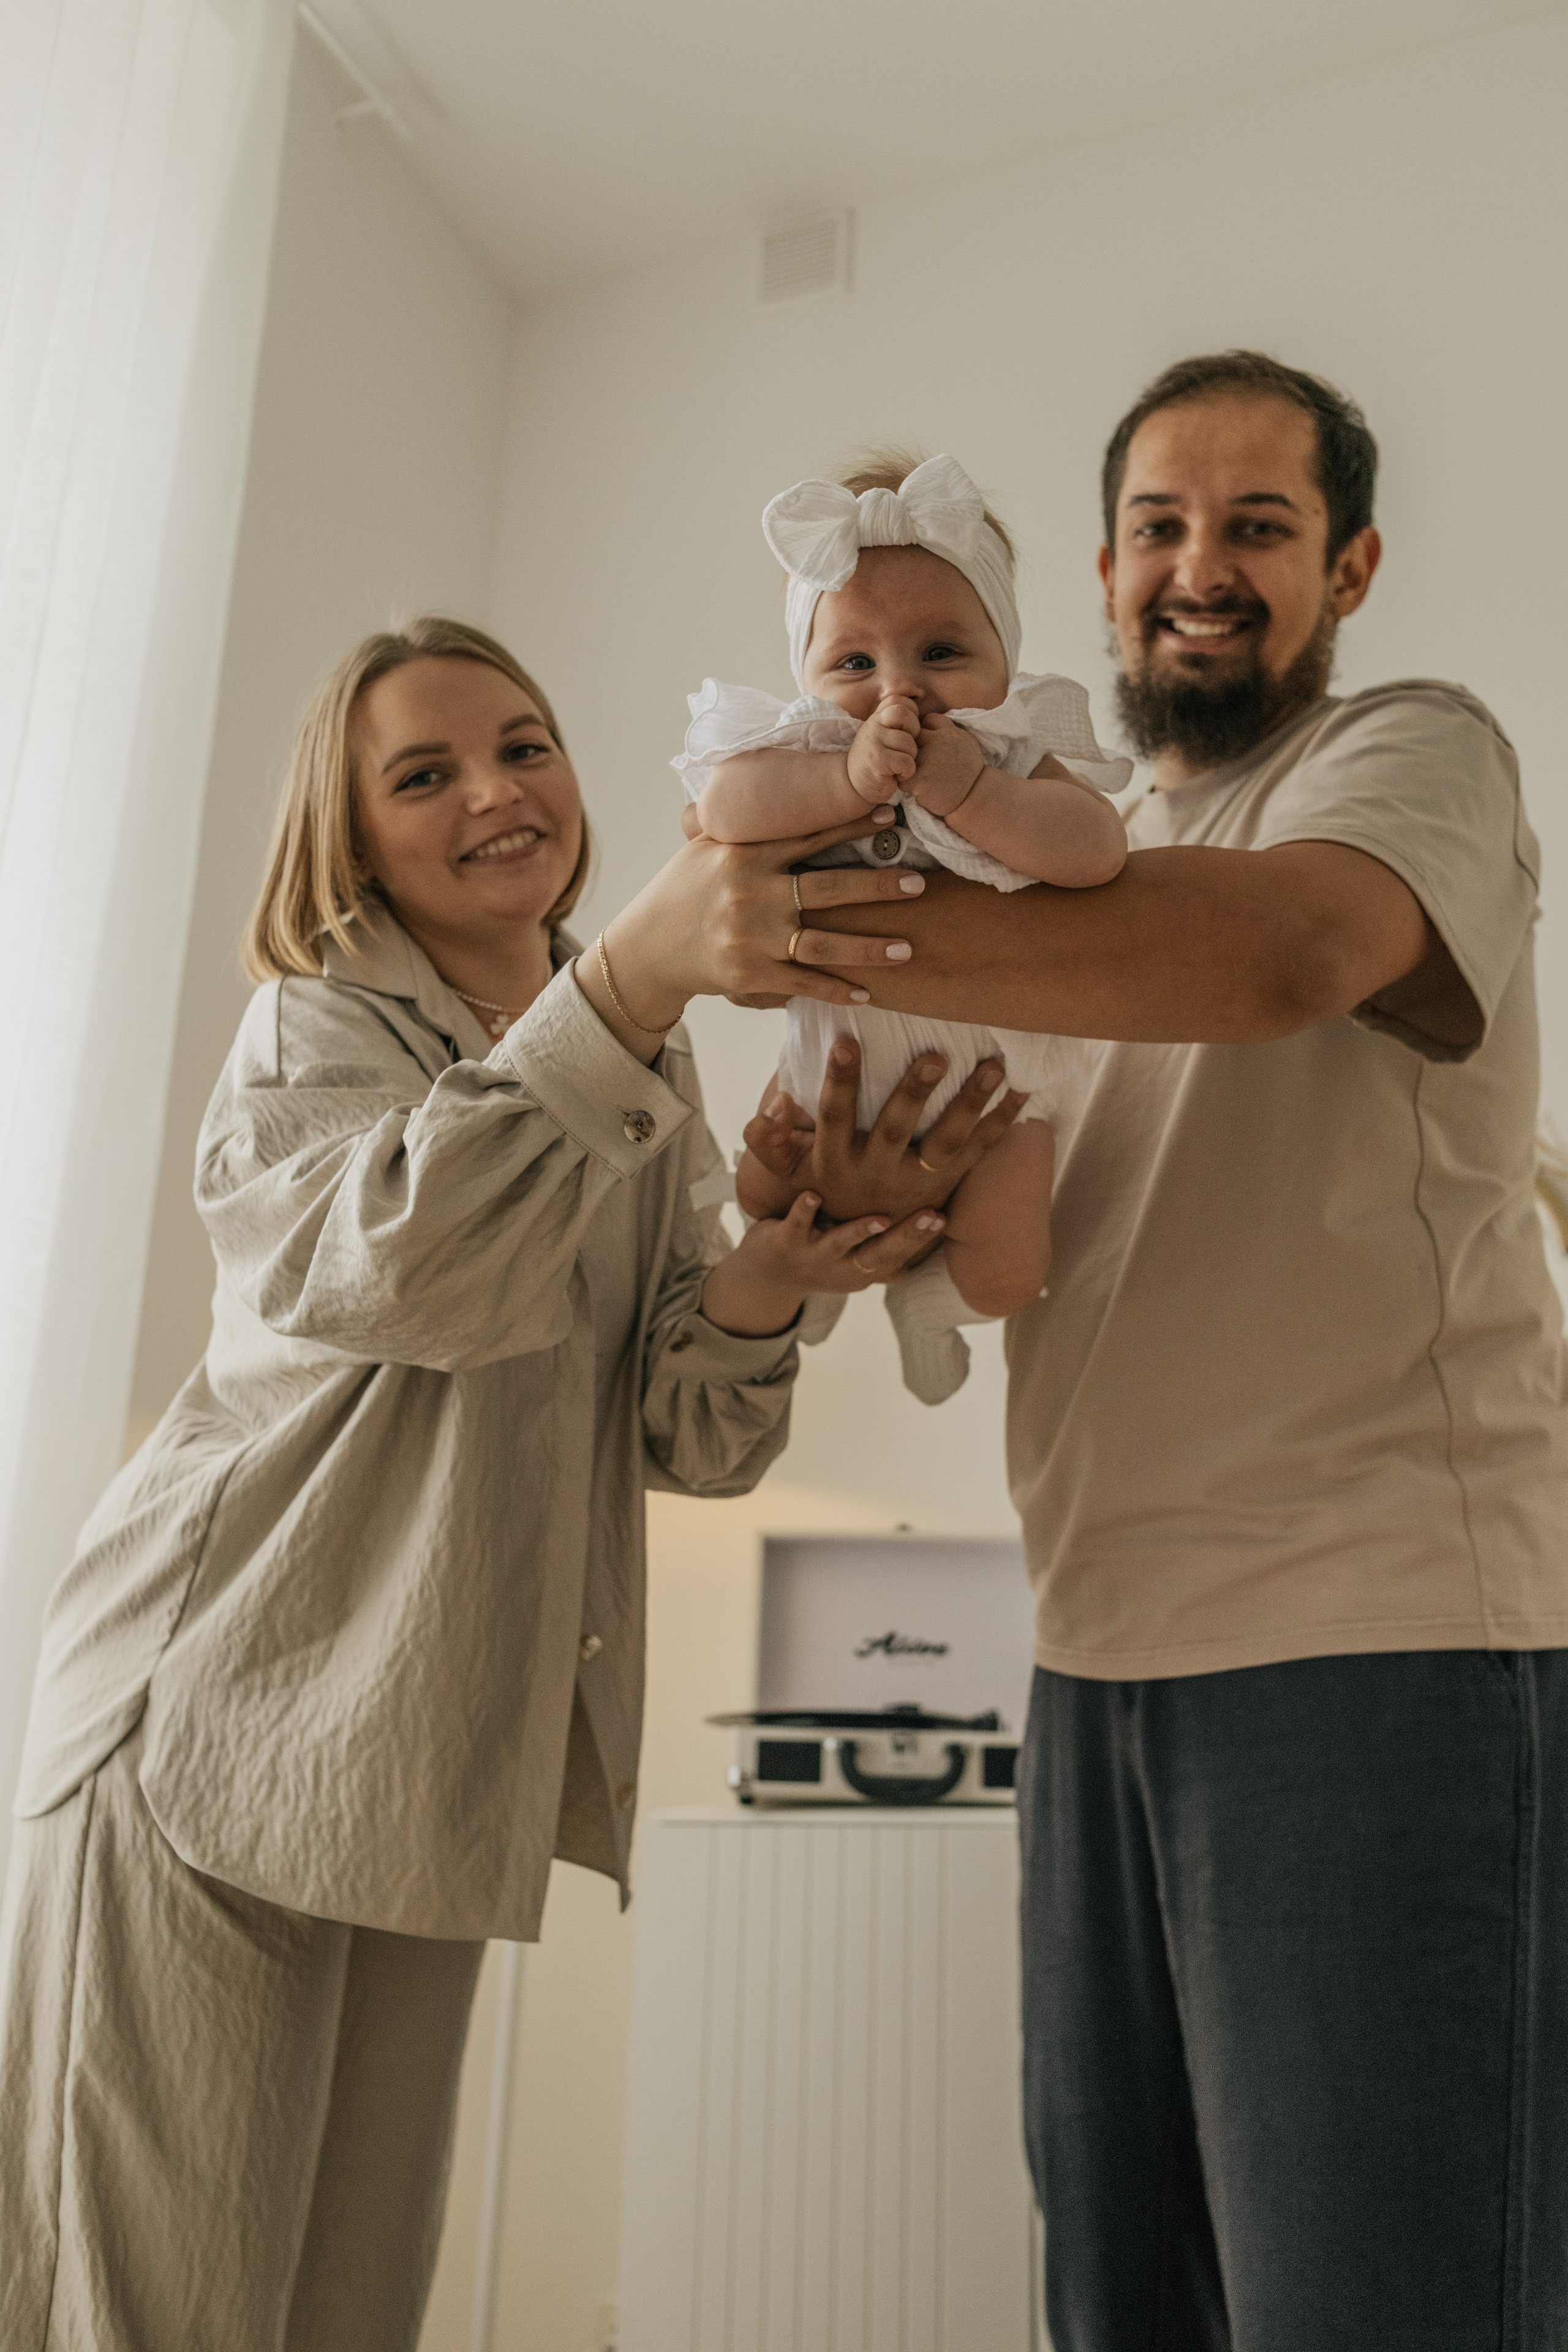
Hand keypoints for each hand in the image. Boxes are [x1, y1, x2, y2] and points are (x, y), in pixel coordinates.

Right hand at [579, 813, 930, 1060]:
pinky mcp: (750, 974)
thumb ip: (741, 823)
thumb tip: (761, 775)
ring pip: (823, 943)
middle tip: (918, 884)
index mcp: (744, 856)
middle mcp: (752, 895)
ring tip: (907, 948)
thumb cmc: (681, 891)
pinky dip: (834, 989)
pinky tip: (866, 993)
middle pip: (827, 889)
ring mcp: (753, 938)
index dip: (851, 824)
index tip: (890, 814)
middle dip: (877, 886)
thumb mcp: (703, 847)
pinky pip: (802, 983)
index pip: (807, 836)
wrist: (647, 948)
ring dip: (869, 947)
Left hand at [699, 1190, 948, 1336]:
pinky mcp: (786, 1241)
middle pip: (880, 1254)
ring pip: (841, 1243)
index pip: (900, 1255)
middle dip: (907, 1236)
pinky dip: (804, 1211)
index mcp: (865, 1268)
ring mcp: (815, 1255)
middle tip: (933, 1217)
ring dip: (860, 1231)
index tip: (946, 1217)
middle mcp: (844, 1266)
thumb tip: (934, 1214)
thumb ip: (890, 1240)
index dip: (924, 1239)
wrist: (767, 1277)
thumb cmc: (823, 1254)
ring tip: (880, 1217)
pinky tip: (812, 1195)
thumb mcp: (859, 1255)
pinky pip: (797, 1225)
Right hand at [741, 1038, 1026, 1222]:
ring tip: (995, 1069)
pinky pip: (976, 1158)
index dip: (839, 1080)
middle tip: (934, 1055)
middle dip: (914, 1093)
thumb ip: (772, 1141)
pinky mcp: (943, 1189)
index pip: (834, 1116)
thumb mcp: (786, 1174)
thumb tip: (774, 1105)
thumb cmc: (816, 1193)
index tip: (847, 1040)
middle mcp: (875, 1176)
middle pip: (896, 1130)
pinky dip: (1000, 1127)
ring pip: (945, 1145)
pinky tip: (1024, 1096)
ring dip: (971, 1106)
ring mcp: (913, 1186)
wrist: (844, 1256)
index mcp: (834, 1163)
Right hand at [846, 695, 919, 804]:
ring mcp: (873, 742)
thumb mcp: (882, 735)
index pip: (897, 700)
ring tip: (902, 765)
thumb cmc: (876, 761)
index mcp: (876, 718)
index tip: (908, 731)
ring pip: (907, 741)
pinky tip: (899, 775)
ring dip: (911, 756)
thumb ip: (894, 722)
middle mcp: (872, 725)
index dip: (910, 713)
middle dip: (914, 729)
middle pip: (902, 713)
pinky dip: (907, 771)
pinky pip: (905, 761)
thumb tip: (922, 712)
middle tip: (908, 746)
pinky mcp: (877, 761)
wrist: (853, 785)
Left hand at [910, 710, 986, 817]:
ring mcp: (926, 760)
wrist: (974, 796)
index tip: (930, 747)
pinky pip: (901, 779)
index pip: (925, 722)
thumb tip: (925, 722)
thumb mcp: (964, 740)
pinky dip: (907, 785)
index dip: (924, 734)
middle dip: (911, 750)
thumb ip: (945, 728)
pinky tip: (919, 789)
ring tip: (921, 777)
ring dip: (907, 768)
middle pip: (910, 739)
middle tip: (922, 765)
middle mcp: (935, 742)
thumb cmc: (968, 769)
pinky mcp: (919, 780)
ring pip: (902, 758)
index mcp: (947, 731)